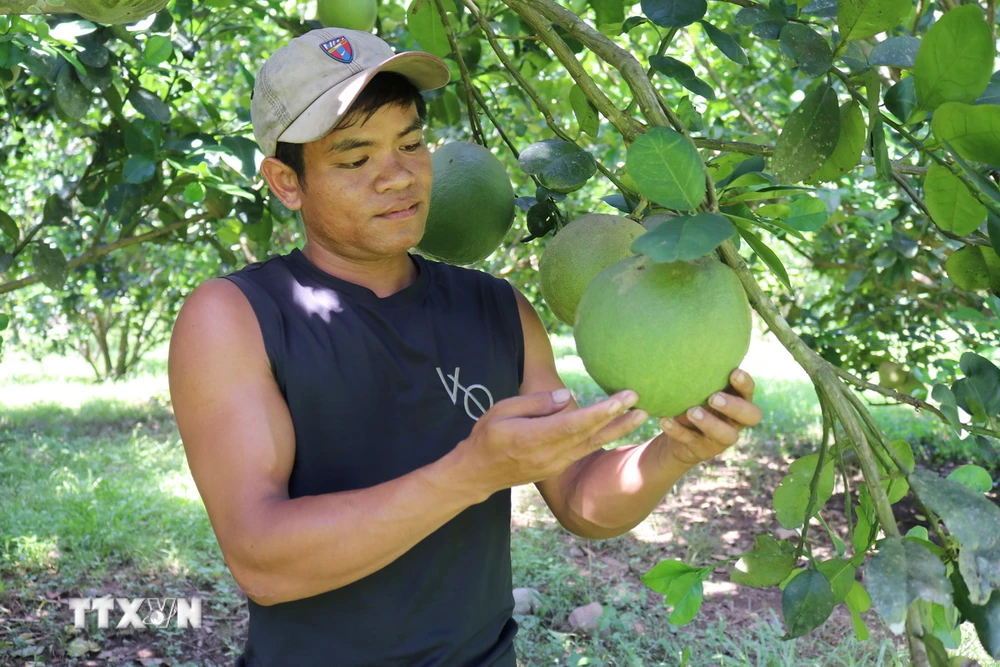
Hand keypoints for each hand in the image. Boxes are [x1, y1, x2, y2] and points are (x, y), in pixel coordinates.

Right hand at [452, 389, 648, 497]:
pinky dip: (603, 438)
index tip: (623, 399)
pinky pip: (584, 450)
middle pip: (590, 435)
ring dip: (618, 430)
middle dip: (618, 418)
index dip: (602, 412)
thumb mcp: (501, 410)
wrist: (478, 473)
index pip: (575, 423)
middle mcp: (549, 454)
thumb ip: (535, 403)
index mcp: (534, 438)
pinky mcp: (557, 467)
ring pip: (592, 445)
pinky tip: (618, 428)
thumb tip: (567, 397)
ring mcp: (555, 464)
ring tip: (642, 416)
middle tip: (642, 402)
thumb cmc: (486, 436)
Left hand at [656, 369, 762, 467]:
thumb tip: (687, 341)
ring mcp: (720, 438)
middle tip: (713, 398)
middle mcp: (735, 421)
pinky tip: (664, 420)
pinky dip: (677, 431)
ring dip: (709, 423)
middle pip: (751, 416)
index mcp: (737, 401)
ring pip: (726, 436)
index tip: (734, 372)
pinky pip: (692, 442)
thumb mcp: (698, 387)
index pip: (749, 393)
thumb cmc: (691, 398)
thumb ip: (702, 374)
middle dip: (734, 406)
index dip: (746, 384)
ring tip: (691, 411)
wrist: (676, 431)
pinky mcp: (702, 450)